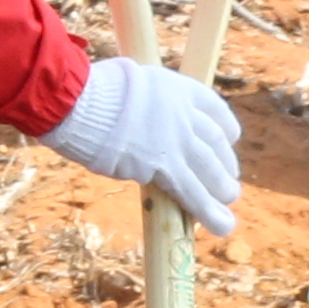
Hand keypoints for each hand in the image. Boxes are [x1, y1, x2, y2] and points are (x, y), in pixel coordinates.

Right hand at [43, 53, 242, 234]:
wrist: (79, 102)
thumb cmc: (91, 92)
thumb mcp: (128, 82)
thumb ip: (145, 102)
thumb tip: (140, 118)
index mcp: (176, 87)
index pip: (214, 109)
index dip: (226, 129)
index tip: (229, 140)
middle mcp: (183, 112)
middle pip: (216, 143)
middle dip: (225, 166)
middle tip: (228, 184)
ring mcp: (176, 139)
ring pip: (210, 169)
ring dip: (221, 191)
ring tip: (227, 209)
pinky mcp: (163, 166)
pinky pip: (191, 192)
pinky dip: (208, 211)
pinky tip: (221, 225)